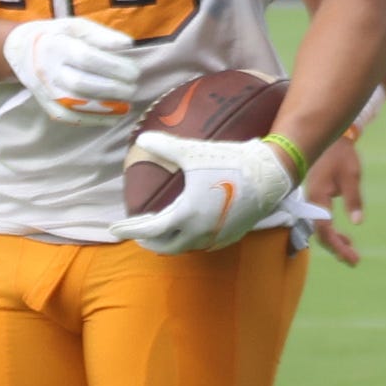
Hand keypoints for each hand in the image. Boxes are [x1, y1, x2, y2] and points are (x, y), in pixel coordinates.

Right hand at [0, 15, 141, 117]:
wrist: (22, 51)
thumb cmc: (57, 35)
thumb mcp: (77, 26)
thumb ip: (102, 34)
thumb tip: (128, 44)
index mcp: (56, 46)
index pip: (87, 58)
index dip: (113, 67)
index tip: (134, 72)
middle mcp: (48, 70)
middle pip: (82, 84)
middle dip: (112, 88)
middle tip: (133, 88)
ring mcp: (45, 90)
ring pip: (76, 104)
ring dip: (106, 107)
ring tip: (127, 104)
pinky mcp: (46, 105)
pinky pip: (69, 117)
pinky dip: (93, 120)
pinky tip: (113, 117)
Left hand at [116, 128, 306, 253]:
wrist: (269, 176)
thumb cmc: (230, 163)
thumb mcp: (194, 153)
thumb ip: (166, 147)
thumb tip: (143, 139)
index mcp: (186, 215)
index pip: (149, 230)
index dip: (130, 230)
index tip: (115, 228)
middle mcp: (199, 232)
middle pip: (166, 246)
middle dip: (149, 241)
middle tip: (138, 232)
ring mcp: (216, 237)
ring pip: (185, 247)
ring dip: (170, 241)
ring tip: (162, 231)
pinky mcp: (231, 236)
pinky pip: (203, 244)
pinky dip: (189, 240)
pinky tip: (190, 229)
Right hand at [299, 140, 365, 266]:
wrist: (332, 140)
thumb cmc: (341, 157)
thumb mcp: (352, 176)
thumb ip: (354, 199)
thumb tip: (358, 223)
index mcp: (318, 197)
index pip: (323, 229)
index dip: (335, 245)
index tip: (350, 257)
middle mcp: (312, 202)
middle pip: (321, 233)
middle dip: (337, 249)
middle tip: (355, 261)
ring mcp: (314, 201)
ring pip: (321, 229)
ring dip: (335, 242)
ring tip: (352, 254)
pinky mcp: (317, 200)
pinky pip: (322, 222)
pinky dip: (333, 232)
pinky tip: (346, 239)